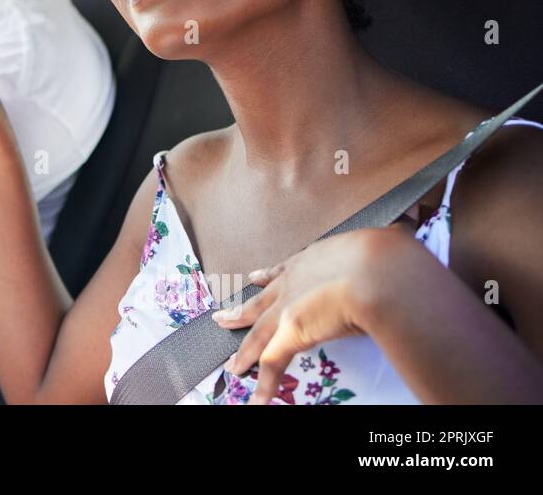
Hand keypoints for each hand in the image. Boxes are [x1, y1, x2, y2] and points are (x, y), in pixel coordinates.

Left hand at [212, 226, 413, 404]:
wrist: (378, 271)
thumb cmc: (388, 256)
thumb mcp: (383, 244)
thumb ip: (386, 243)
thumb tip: (407, 231)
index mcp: (313, 259)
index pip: (284, 270)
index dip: (267, 277)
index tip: (253, 278)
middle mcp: (294, 281)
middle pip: (260, 301)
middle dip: (241, 311)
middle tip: (222, 317)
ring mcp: (289, 307)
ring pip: (258, 333)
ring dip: (245, 352)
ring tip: (233, 364)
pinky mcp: (292, 331)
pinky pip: (273, 362)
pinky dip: (264, 383)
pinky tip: (257, 398)